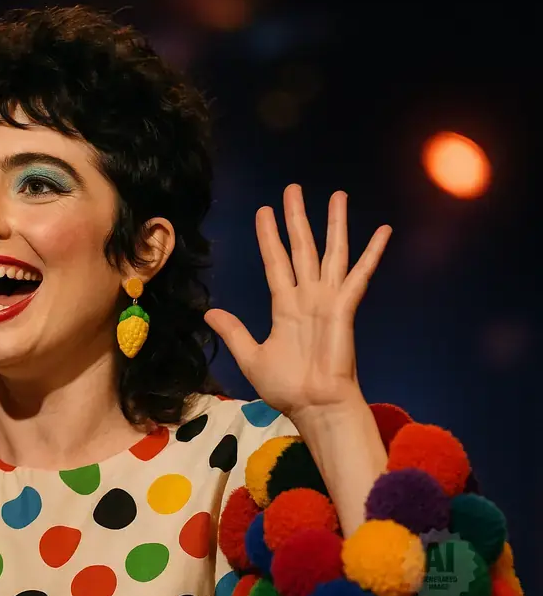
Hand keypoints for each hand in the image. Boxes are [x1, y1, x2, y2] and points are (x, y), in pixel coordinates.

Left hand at [204, 184, 390, 418]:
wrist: (314, 406)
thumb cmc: (287, 387)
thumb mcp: (251, 357)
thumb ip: (234, 332)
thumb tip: (210, 313)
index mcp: (284, 306)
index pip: (276, 261)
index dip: (270, 237)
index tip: (264, 211)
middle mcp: (307, 296)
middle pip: (302, 247)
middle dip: (297, 218)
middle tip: (293, 189)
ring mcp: (328, 300)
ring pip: (331, 252)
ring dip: (334, 224)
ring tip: (337, 195)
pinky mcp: (345, 308)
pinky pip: (360, 274)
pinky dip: (372, 252)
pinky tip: (384, 230)